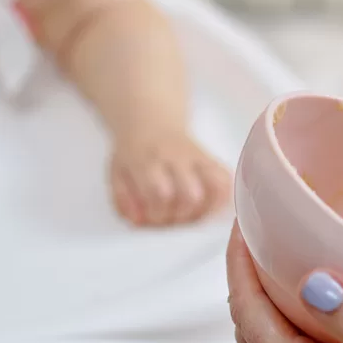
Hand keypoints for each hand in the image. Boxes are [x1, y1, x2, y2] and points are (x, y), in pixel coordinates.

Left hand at [110, 130, 229, 225]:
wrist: (151, 122)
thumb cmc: (133, 153)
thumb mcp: (116, 173)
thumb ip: (123, 199)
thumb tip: (139, 220)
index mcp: (147, 160)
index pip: (159, 194)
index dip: (158, 214)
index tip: (152, 219)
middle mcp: (175, 156)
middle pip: (190, 195)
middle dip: (181, 217)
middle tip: (171, 219)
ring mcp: (196, 156)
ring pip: (214, 187)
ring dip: (203, 211)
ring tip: (189, 215)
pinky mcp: (211, 158)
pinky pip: (226, 179)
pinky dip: (221, 198)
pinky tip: (207, 207)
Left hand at [228, 227, 342, 342]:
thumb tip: (312, 283)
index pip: (250, 313)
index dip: (239, 262)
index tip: (244, 219)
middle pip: (251, 333)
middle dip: (249, 279)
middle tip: (266, 230)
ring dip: (271, 307)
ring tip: (291, 260)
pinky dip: (295, 334)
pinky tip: (327, 311)